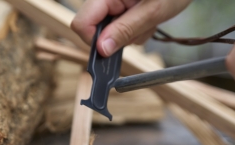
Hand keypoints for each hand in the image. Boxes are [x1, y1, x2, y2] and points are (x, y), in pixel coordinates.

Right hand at [71, 0, 191, 56]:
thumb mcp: (152, 12)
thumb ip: (125, 30)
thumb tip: (102, 50)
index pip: (82, 23)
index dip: (95, 41)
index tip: (113, 48)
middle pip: (94, 29)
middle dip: (117, 37)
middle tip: (141, 27)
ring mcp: (113, 4)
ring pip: (109, 32)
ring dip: (130, 34)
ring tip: (148, 20)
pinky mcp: (120, 9)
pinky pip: (119, 29)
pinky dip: (134, 30)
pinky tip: (147, 19)